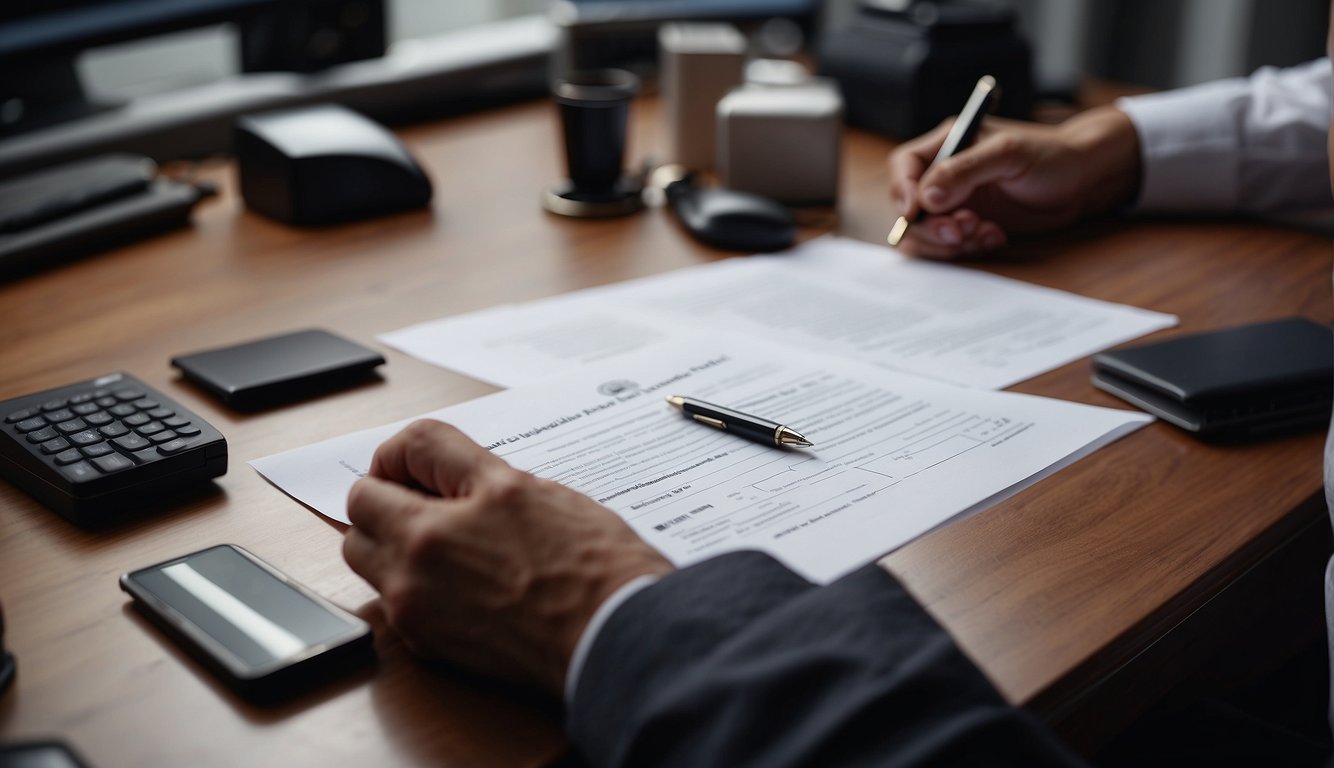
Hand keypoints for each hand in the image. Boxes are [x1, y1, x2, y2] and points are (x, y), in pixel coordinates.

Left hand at [343, 420, 673, 695]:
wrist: (614, 636)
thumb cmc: (593, 566)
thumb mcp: (531, 489)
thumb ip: (470, 473)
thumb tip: (438, 469)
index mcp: (447, 513)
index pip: (404, 449)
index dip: (410, 449)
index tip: (424, 463)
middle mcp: (418, 560)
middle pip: (360, 507)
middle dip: (387, 495)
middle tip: (429, 498)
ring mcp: (416, 606)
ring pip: (365, 556)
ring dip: (389, 539)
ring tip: (443, 539)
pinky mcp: (427, 642)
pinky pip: (391, 598)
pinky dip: (410, 581)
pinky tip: (459, 578)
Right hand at [887, 106, 1141, 258]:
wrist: (1082, 181)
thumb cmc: (1052, 155)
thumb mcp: (1009, 154)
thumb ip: (964, 170)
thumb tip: (925, 197)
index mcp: (949, 144)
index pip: (905, 166)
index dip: (902, 190)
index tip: (915, 213)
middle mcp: (945, 174)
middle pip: (910, 206)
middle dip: (930, 226)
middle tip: (960, 232)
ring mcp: (956, 203)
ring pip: (925, 232)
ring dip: (948, 242)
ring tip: (982, 233)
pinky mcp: (969, 226)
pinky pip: (949, 247)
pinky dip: (966, 249)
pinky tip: (994, 237)